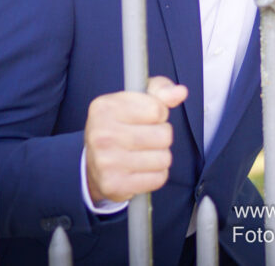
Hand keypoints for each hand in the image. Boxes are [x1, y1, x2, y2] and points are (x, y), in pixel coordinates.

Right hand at [84, 76, 187, 203]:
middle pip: (164, 135)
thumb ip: (160, 90)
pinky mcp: (114, 184)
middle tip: (145, 138)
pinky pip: (159, 178)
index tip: (147, 118)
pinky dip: (156, 174)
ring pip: (164, 158)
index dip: (159, 114)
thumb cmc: (120, 126)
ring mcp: (106, 162)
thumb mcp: (136, 99)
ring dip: (160, 156)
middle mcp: (102, 134)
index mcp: (104, 107)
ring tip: (143, 154)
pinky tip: (140, 169)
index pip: (157, 109)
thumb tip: (180, 92)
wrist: (94, 164)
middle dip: (162, 136)